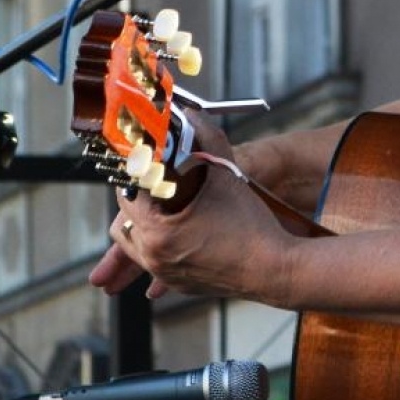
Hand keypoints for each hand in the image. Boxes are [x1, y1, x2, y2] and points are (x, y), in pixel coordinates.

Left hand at [87, 116, 296, 301]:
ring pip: (135, 244)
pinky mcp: (179, 285)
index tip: (143, 161)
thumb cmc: (251, 226)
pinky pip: (155, 261)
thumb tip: (193, 114)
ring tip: (162, 205)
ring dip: (144, 223)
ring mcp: (166, 275)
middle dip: (137, 198)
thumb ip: (208, 139)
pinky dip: (160, 242)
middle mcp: (154, 257)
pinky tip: (179, 227)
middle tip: (152, 181)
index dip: (134, 174)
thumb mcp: (227, 175)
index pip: (127, 195)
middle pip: (124, 221)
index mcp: (158, 232)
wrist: (276, 268)